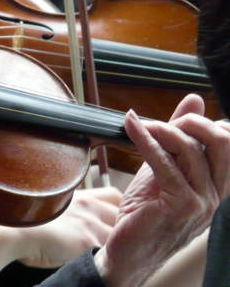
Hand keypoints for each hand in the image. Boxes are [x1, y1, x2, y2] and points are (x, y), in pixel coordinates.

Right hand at [18, 187, 120, 267]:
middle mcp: (88, 207)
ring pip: (119, 235)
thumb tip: (73, 223)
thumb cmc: (25, 219)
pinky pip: (108, 252)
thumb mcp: (51, 206)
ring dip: (118, 246)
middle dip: (123, 228)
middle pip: (121, 215)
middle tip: (118, 242)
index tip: (117, 220)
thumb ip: (69, 210)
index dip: (119, 208)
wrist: (13, 230)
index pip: (115, 195)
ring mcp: (89, 224)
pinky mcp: (85, 242)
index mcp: (80, 196)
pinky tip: (103, 265)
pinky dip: (109, 259)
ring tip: (113, 258)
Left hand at [95, 94, 229, 286]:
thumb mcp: (165, 168)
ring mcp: (201, 201)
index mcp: (217, 185)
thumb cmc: (146, 211)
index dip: (207, 123)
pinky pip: (163, 161)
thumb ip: (179, 137)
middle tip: (164, 122)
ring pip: (190, 149)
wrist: (130, 251)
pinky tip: (131, 127)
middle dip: (193, 121)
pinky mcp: (179, 205)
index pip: (229, 142)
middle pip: (222, 141)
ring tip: (140, 125)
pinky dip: (144, 138)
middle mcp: (216, 194)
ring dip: (161, 129)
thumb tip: (194, 99)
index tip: (179, 119)